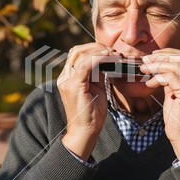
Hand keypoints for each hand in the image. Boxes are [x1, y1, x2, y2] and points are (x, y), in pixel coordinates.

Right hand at [57, 43, 114, 160]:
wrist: (86, 131)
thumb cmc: (92, 113)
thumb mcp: (96, 88)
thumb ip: (97, 74)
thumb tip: (107, 61)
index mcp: (68, 77)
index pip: (78, 54)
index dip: (94, 49)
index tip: (111, 52)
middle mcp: (64, 77)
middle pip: (77, 50)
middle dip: (97, 47)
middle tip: (114, 52)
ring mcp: (66, 80)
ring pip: (81, 54)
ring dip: (100, 51)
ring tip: (114, 55)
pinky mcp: (73, 85)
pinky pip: (86, 64)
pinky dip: (99, 59)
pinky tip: (110, 59)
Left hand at [140, 48, 179, 159]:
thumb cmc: (178, 117)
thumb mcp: (174, 93)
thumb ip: (170, 79)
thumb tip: (157, 66)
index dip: (168, 53)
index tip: (153, 56)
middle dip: (161, 56)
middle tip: (145, 60)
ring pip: (175, 65)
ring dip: (156, 65)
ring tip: (144, 69)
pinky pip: (170, 77)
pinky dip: (158, 77)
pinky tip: (150, 83)